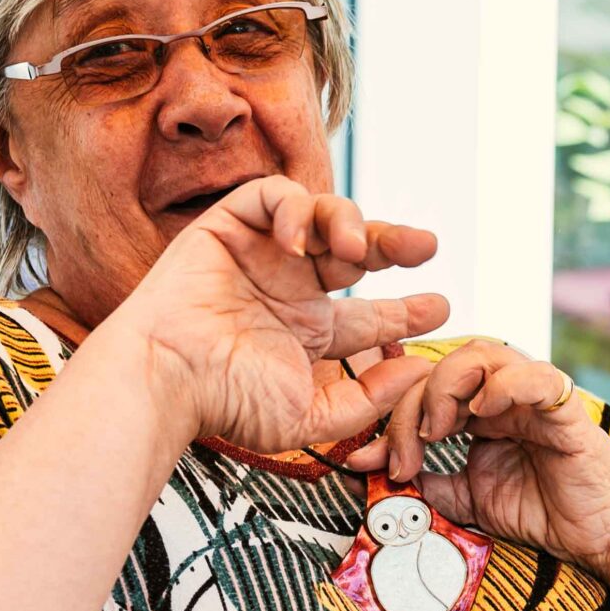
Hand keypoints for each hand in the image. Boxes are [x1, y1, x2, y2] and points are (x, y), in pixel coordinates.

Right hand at [110, 176, 448, 452]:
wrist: (170, 380)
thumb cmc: (227, 402)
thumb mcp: (312, 415)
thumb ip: (369, 399)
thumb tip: (417, 369)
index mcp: (310, 332)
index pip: (371, 313)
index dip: (409, 308)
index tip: (439, 308)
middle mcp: (290, 289)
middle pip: (357, 251)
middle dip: (394, 244)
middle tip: (423, 247)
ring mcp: (261, 255)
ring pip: (322, 214)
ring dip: (350, 223)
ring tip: (357, 250)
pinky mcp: (229, 226)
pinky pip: (271, 195)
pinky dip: (292, 209)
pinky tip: (297, 243)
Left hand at [345, 341, 609, 572]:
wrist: (601, 537)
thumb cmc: (547, 512)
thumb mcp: (469, 499)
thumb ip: (431, 482)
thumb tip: (381, 472)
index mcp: (483, 412)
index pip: (426, 389)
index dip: (392, 418)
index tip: (369, 458)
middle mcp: (507, 396)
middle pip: (444, 366)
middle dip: (410, 406)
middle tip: (402, 454)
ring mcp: (536, 398)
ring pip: (484, 355)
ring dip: (448, 386)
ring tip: (438, 428)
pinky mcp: (565, 410)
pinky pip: (536, 377)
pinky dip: (505, 385)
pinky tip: (484, 411)